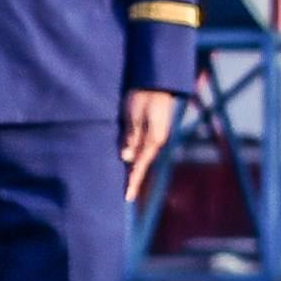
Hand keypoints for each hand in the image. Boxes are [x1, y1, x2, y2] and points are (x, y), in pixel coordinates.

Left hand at [120, 85, 177, 199]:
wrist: (155, 83)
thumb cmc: (144, 98)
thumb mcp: (134, 116)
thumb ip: (131, 136)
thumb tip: (126, 158)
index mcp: (153, 140)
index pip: (140, 166)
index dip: (133, 181)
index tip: (128, 197)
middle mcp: (154, 141)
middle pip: (141, 165)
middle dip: (134, 179)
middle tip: (127, 196)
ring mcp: (152, 136)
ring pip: (140, 156)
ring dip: (133, 169)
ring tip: (127, 184)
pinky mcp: (148, 129)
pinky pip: (139, 147)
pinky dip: (134, 157)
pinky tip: (129, 162)